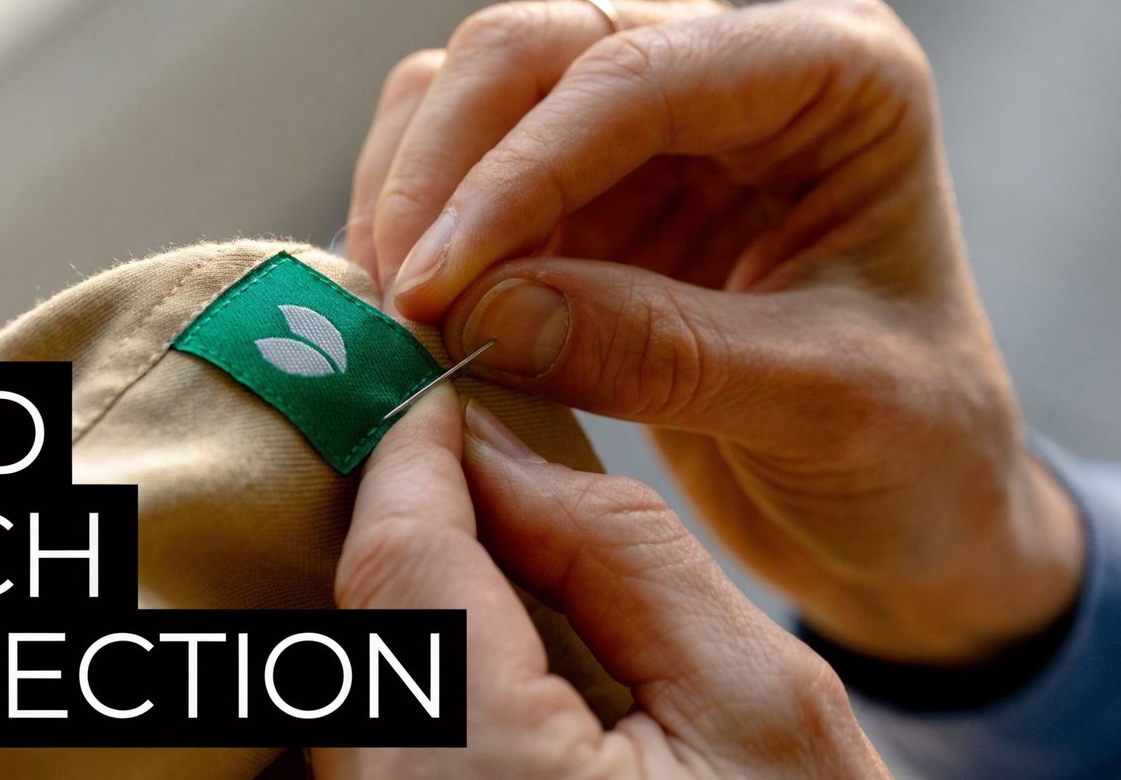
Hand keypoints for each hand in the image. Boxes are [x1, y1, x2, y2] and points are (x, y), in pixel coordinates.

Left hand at [314, 388, 888, 777]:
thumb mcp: (758, 705)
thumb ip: (626, 556)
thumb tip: (511, 455)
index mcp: (479, 777)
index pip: (399, 562)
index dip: (415, 455)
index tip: (438, 380)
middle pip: (366, 617)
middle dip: (411, 514)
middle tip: (468, 439)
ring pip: (361, 676)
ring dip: (414, 586)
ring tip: (494, 527)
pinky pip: (381, 735)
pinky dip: (423, 661)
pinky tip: (492, 632)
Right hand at [347, 0, 1082, 664]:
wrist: (914, 507)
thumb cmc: (919, 446)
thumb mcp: (820, 406)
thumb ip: (660, 352)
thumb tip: (481, 307)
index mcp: (837, 78)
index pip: (641, 80)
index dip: (519, 175)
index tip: (434, 283)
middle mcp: (736, 71)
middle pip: (533, 52)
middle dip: (444, 170)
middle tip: (396, 297)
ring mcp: (654, 128)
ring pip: (475, 98)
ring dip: (411, 195)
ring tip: (395, 315)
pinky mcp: (591, 198)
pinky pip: (465, 178)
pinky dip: (421, 237)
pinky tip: (413, 316)